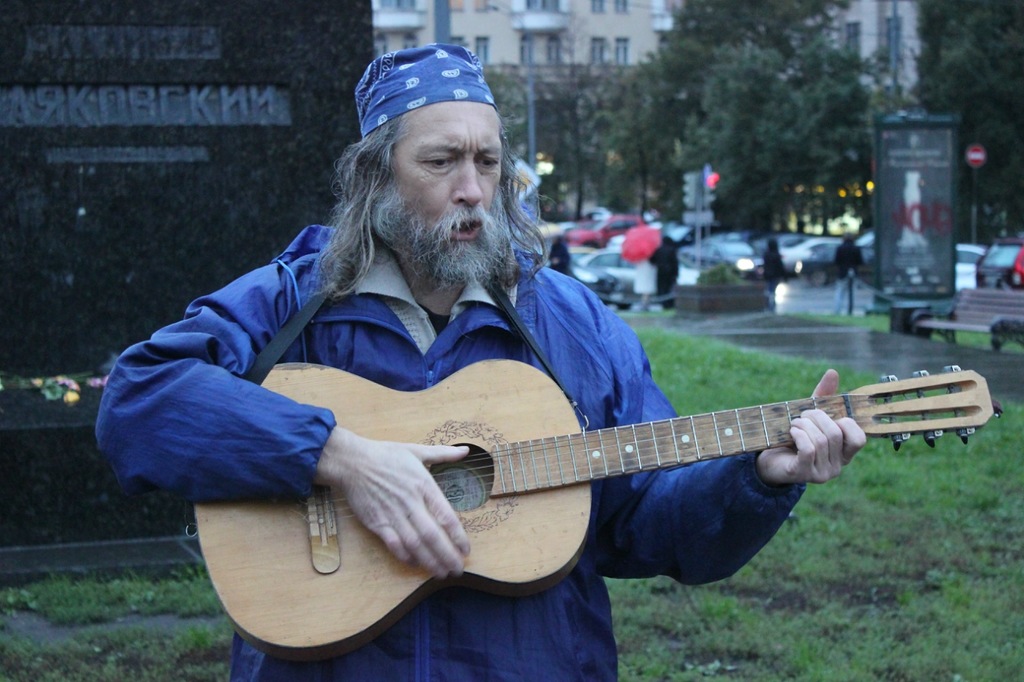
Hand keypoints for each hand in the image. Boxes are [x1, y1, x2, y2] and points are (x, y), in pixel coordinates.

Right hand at [314, 427, 470, 578]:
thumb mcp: (417, 451)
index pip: (446, 516)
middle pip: (432, 535)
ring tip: (440, 573)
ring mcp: (393, 514)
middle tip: (457, 570)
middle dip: (447, 556)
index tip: (466, 550)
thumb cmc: (385, 455)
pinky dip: (405, 556)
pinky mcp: (376, 522)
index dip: (458, 536)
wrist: (352, 462)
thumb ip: (443, 454)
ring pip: (414, 544)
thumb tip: (466, 450)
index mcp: (424, 485)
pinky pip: (394, 544)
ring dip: (429, 561)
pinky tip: (415, 564)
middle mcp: (411, 502)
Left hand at [755, 369, 865, 485]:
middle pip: (835, 435)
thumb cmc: (795, 437)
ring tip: (794, 424)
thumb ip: (823, 397)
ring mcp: (822, 473)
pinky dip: (799, 436)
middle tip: (802, 415)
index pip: (859, 439)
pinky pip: (808, 450)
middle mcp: (837, 466)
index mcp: (844, 453)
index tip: (827, 416)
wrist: (770, 460)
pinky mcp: (803, 474)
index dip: (845, 423)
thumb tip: (833, 372)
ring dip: (804, 426)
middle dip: (817, 418)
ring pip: (821, 441)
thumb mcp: (811, 417)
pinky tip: (792, 432)